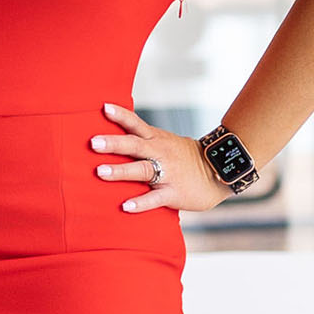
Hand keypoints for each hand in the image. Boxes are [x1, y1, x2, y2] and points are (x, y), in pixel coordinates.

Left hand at [91, 103, 227, 213]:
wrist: (219, 172)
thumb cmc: (184, 157)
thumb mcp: (165, 141)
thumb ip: (142, 138)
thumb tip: (111, 133)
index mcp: (156, 139)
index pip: (136, 124)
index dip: (121, 115)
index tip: (104, 108)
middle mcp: (160, 153)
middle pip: (134, 145)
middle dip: (114, 144)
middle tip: (93, 142)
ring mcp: (167, 173)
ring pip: (142, 170)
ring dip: (120, 171)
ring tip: (100, 172)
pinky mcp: (173, 193)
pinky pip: (155, 198)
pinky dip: (140, 202)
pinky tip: (125, 206)